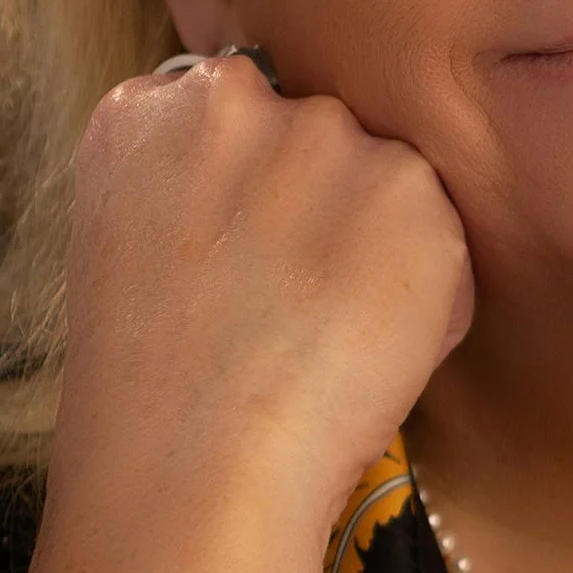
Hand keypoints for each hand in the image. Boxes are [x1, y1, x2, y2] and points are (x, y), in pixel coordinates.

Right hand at [48, 57, 473, 559]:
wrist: (194, 472)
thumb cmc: (152, 399)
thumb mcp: (131, 254)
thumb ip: (196, 188)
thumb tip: (275, 191)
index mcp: (146, 113)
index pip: (233, 108)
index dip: (254, 192)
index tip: (243, 256)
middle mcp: (234, 100)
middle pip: (317, 135)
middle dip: (322, 206)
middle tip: (288, 305)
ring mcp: (325, 139)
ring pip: (385, 181)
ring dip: (379, 246)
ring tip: (325, 338)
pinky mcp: (408, 190)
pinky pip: (441, 240)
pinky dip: (431, 298)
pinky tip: (368, 356)